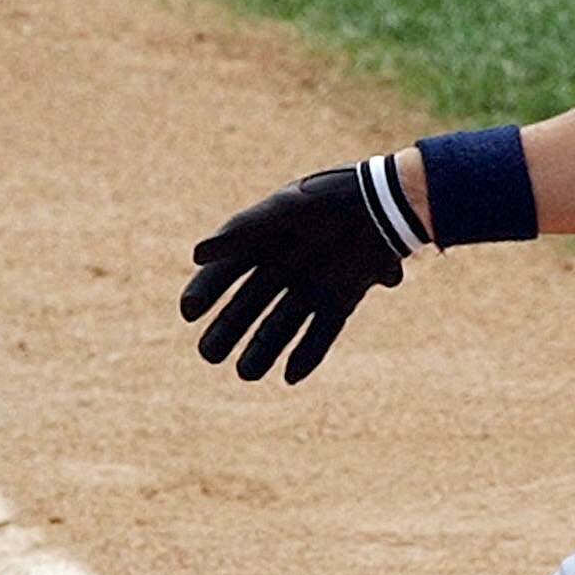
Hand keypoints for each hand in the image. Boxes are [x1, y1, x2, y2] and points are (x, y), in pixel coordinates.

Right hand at [181, 167, 406, 383]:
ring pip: (281, 326)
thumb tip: (196, 254)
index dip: (205, 291)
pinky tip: (291, 376)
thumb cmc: (331, 198)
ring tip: (246, 374)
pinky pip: (321, 334)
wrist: (386, 202)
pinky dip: (308, 355)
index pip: (226, 272)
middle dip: (229, 330)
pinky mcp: (343, 302)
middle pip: (249, 305)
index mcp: (265, 241)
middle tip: (209, 355)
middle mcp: (285, 268)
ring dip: (263, 350)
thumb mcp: (285, 209)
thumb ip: (243, 230)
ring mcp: (313, 287)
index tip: (188, 313)